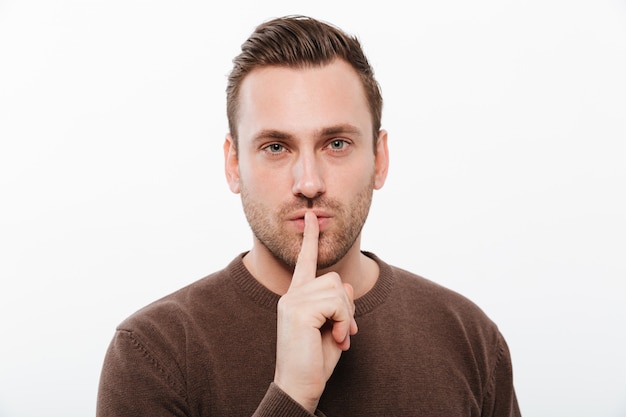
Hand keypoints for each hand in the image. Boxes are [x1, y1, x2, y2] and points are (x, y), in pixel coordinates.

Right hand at [273, 211, 357, 412]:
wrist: (300, 385)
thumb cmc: (315, 360)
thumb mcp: (333, 327)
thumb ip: (338, 305)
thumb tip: (346, 286)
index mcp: (297, 297)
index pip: (305, 262)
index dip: (311, 238)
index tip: (313, 217)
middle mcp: (292, 295)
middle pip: (334, 280)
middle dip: (347, 307)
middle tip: (344, 331)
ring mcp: (293, 301)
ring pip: (337, 289)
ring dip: (345, 316)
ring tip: (337, 336)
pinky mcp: (298, 310)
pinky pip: (336, 302)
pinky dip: (343, 321)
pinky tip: (335, 337)